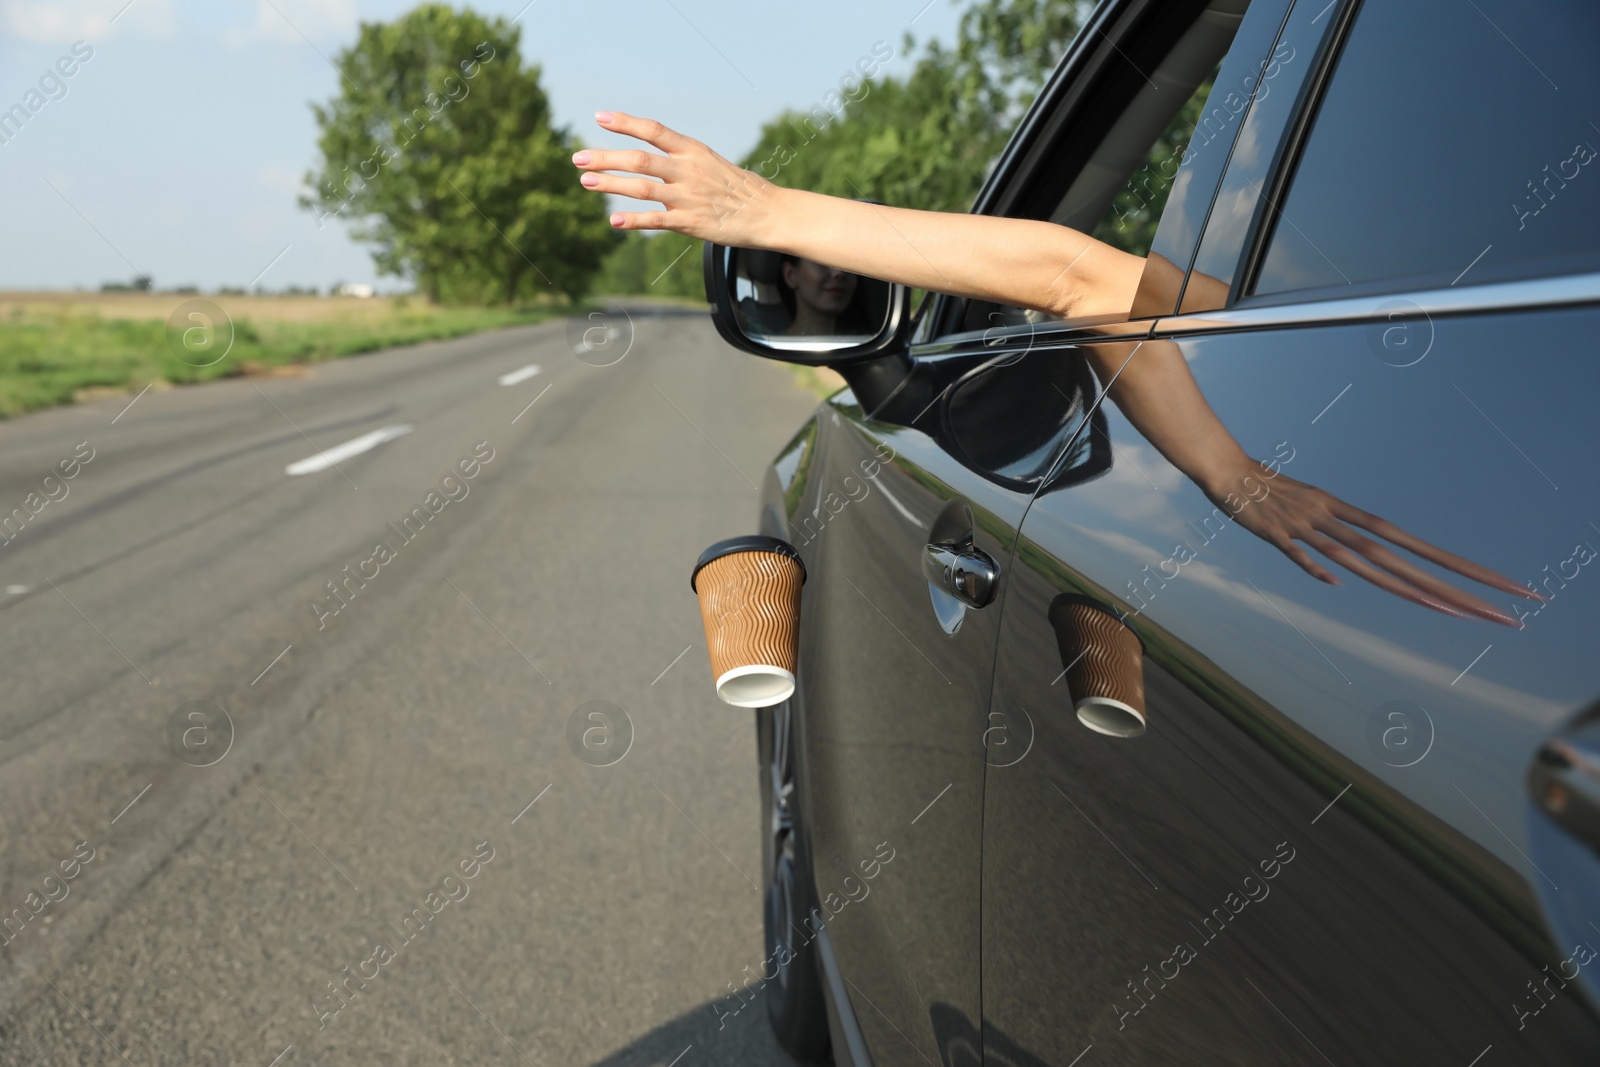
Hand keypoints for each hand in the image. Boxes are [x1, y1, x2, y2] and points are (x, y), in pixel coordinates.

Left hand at [572, 111, 778, 246]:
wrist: (768, 213)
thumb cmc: (738, 188)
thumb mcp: (711, 163)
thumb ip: (680, 160)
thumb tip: (652, 156)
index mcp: (693, 151)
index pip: (654, 130)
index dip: (625, 123)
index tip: (599, 117)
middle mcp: (688, 170)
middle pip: (639, 159)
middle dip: (605, 157)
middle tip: (577, 157)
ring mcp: (689, 197)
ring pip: (642, 187)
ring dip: (611, 184)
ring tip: (585, 181)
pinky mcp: (691, 223)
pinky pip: (657, 221)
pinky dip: (634, 221)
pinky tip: (613, 221)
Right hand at [1209, 466, 1540, 626]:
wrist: (1226, 468)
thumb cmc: (1266, 493)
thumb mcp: (1308, 511)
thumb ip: (1330, 540)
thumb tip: (1344, 575)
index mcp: (1345, 514)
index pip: (1409, 542)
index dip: (1452, 563)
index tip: (1494, 584)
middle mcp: (1336, 520)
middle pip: (1400, 556)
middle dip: (1452, 583)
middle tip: (1496, 608)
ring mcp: (1307, 527)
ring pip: (1363, 557)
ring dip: (1405, 584)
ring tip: (1448, 608)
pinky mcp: (1275, 532)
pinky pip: (1299, 551)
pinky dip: (1316, 564)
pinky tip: (1339, 582)